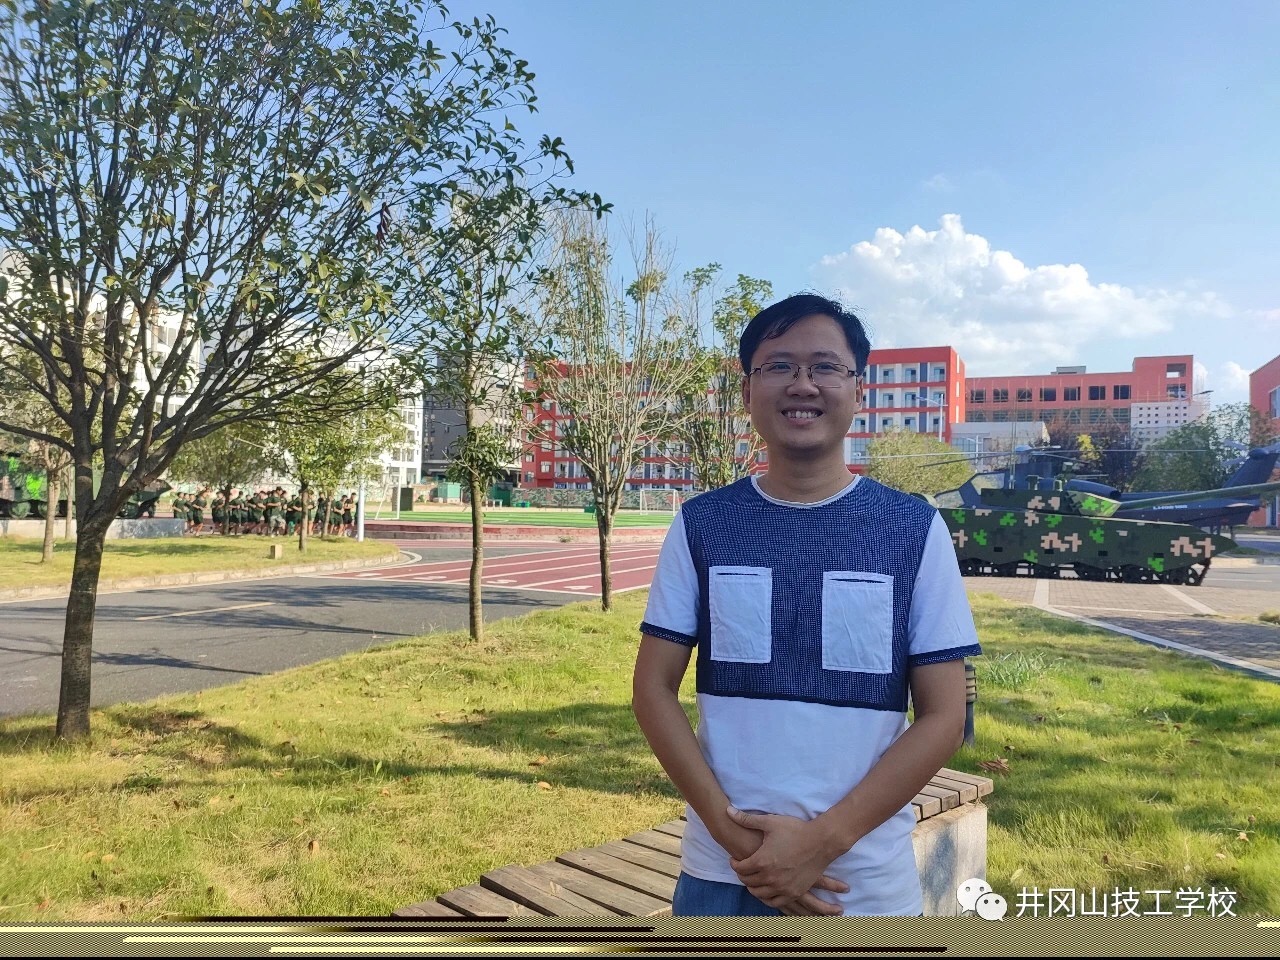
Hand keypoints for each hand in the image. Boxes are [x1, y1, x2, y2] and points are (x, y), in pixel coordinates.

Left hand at [726, 805, 848, 915]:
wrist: (821, 842)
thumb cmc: (795, 830)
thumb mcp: (770, 822)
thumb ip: (747, 819)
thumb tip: (728, 811)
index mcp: (761, 861)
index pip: (740, 868)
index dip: (734, 864)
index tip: (735, 860)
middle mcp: (770, 878)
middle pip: (747, 882)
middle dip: (742, 875)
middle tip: (742, 868)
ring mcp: (782, 887)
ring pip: (759, 894)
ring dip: (752, 887)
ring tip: (752, 879)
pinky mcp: (794, 892)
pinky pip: (774, 902)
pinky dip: (766, 898)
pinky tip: (766, 891)